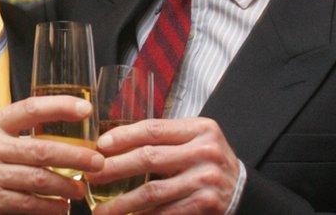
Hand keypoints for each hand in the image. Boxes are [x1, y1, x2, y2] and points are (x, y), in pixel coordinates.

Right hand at [0, 95, 104, 213]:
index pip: (31, 109)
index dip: (60, 107)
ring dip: (65, 185)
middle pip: (42, 149)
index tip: (86, 109)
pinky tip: (61, 208)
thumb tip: (59, 130)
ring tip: (81, 188)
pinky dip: (48, 207)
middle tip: (97, 161)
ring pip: (38, 179)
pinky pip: (27, 203)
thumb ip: (15, 131)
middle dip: (76, 156)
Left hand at [88, 117, 238, 214]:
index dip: (124, 136)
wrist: (244, 191)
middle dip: (115, 168)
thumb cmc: (211, 163)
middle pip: (149, 157)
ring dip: (122, 202)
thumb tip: (118, 141)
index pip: (154, 129)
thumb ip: (168, 138)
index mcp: (200, 129)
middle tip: (91, 175)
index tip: (101, 145)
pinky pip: (166, 212)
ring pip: (153, 191)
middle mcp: (205, 151)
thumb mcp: (198, 140)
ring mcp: (206, 179)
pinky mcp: (206, 203)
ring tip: (101, 209)